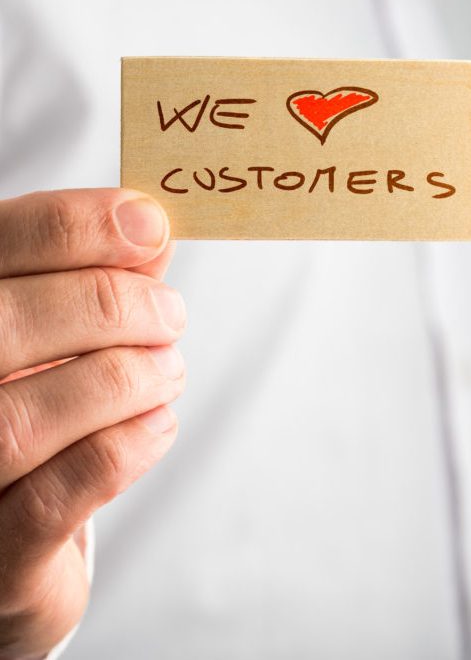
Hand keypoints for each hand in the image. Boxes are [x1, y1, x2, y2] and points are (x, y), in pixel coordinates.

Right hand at [0, 189, 185, 658]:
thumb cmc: (31, 409)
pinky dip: (121, 451)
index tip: (150, 224)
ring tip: (167, 371)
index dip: (73, 227)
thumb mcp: (54, 337)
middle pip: (5, 325)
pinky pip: (51, 503)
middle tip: (171, 314)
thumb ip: (94, 284)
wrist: (7, 529)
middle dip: (110, 306)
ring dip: (124, 382)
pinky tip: (157, 424)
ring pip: (25, 419)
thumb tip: (150, 229)